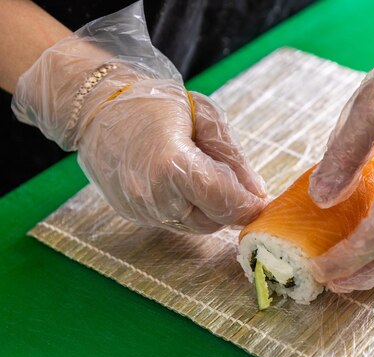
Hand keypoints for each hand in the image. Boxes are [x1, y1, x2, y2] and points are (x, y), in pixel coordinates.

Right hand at [78, 81, 266, 232]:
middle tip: (235, 183)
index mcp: (172, 165)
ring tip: (205, 175)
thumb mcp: (206, 119)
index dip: (249, 205)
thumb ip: (234, 159)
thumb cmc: (156, 103)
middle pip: (212, 221)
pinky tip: (181, 182)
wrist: (100, 105)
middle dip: (230, 206)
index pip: (224, 201)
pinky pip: (173, 221)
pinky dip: (187, 208)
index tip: (263, 202)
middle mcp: (153, 195)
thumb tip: (257, 192)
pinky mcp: (131, 213)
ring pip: (194, 226)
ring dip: (209, 209)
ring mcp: (139, 208)